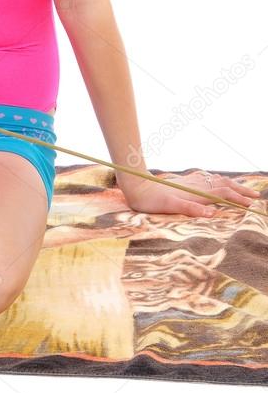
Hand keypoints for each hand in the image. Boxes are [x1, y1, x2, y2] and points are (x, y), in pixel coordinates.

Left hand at [117, 169, 260, 216]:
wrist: (136, 185)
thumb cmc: (151, 200)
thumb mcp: (169, 207)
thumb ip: (190, 209)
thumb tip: (212, 214)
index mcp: (196, 192)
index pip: (223, 193)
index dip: (238, 198)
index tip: (251, 204)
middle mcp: (195, 185)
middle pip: (224, 184)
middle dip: (241, 190)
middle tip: (256, 197)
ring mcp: (190, 181)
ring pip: (217, 180)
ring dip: (232, 184)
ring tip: (243, 190)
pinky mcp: (184, 181)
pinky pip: (207, 179)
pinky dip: (219, 181)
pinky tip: (217, 182)